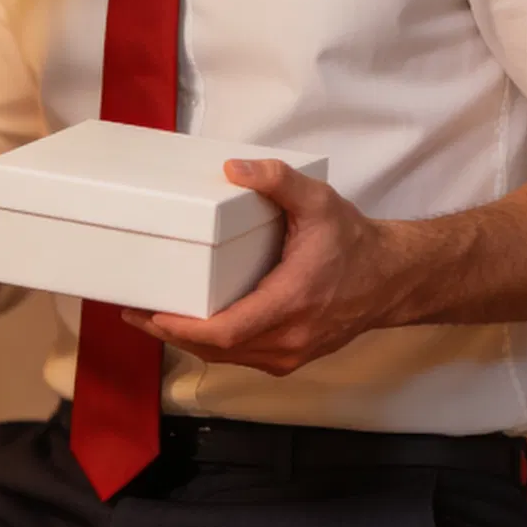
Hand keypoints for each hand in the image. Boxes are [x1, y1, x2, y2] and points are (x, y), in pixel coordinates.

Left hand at [122, 158, 387, 375]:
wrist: (392, 278)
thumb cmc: (354, 243)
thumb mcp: (318, 201)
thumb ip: (277, 180)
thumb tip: (234, 168)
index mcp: (291, 303)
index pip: (225, 332)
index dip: (182, 328)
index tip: (150, 313)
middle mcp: (289, 338)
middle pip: (216, 350)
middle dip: (170, 333)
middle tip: (134, 311)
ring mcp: (290, 354)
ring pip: (226, 358)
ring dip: (188, 341)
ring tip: (152, 318)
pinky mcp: (291, 358)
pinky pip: (241, 357)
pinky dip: (212, 345)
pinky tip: (192, 327)